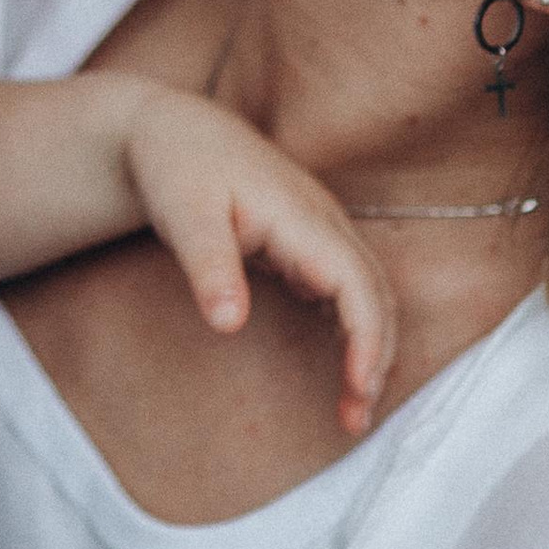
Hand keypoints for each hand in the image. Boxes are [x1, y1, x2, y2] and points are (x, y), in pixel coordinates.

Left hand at [119, 89, 396, 433]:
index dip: (367, 336)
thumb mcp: (182, 215)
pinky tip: (340, 371)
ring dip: (370, 349)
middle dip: (377, 356)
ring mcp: (321, 232)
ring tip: (352, 409)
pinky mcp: (310, 244)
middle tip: (355, 419)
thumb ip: (208, 268)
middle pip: (375, 293)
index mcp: (300, 215)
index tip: (360, 386)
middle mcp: (323, 222)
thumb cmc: (177, 167)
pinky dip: (352, 333)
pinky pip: (347, 291)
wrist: (171, 129)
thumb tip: (228, 325)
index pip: (356, 282)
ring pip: (367, 294)